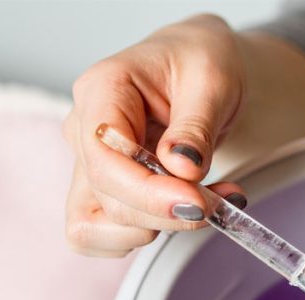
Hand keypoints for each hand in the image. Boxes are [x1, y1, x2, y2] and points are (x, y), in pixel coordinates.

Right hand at [63, 15, 247, 256]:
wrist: (197, 66)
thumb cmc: (199, 61)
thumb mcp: (212, 80)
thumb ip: (195, 127)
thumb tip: (181, 168)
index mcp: (102, 90)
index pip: (103, 159)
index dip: (147, 193)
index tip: (196, 203)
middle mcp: (84, 130)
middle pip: (106, 198)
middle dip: (166, 213)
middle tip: (220, 202)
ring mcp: (88, 164)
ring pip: (97, 225)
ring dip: (156, 228)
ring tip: (209, 203)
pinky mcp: (104, 190)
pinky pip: (106, 234)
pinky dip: (151, 231)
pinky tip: (187, 209)